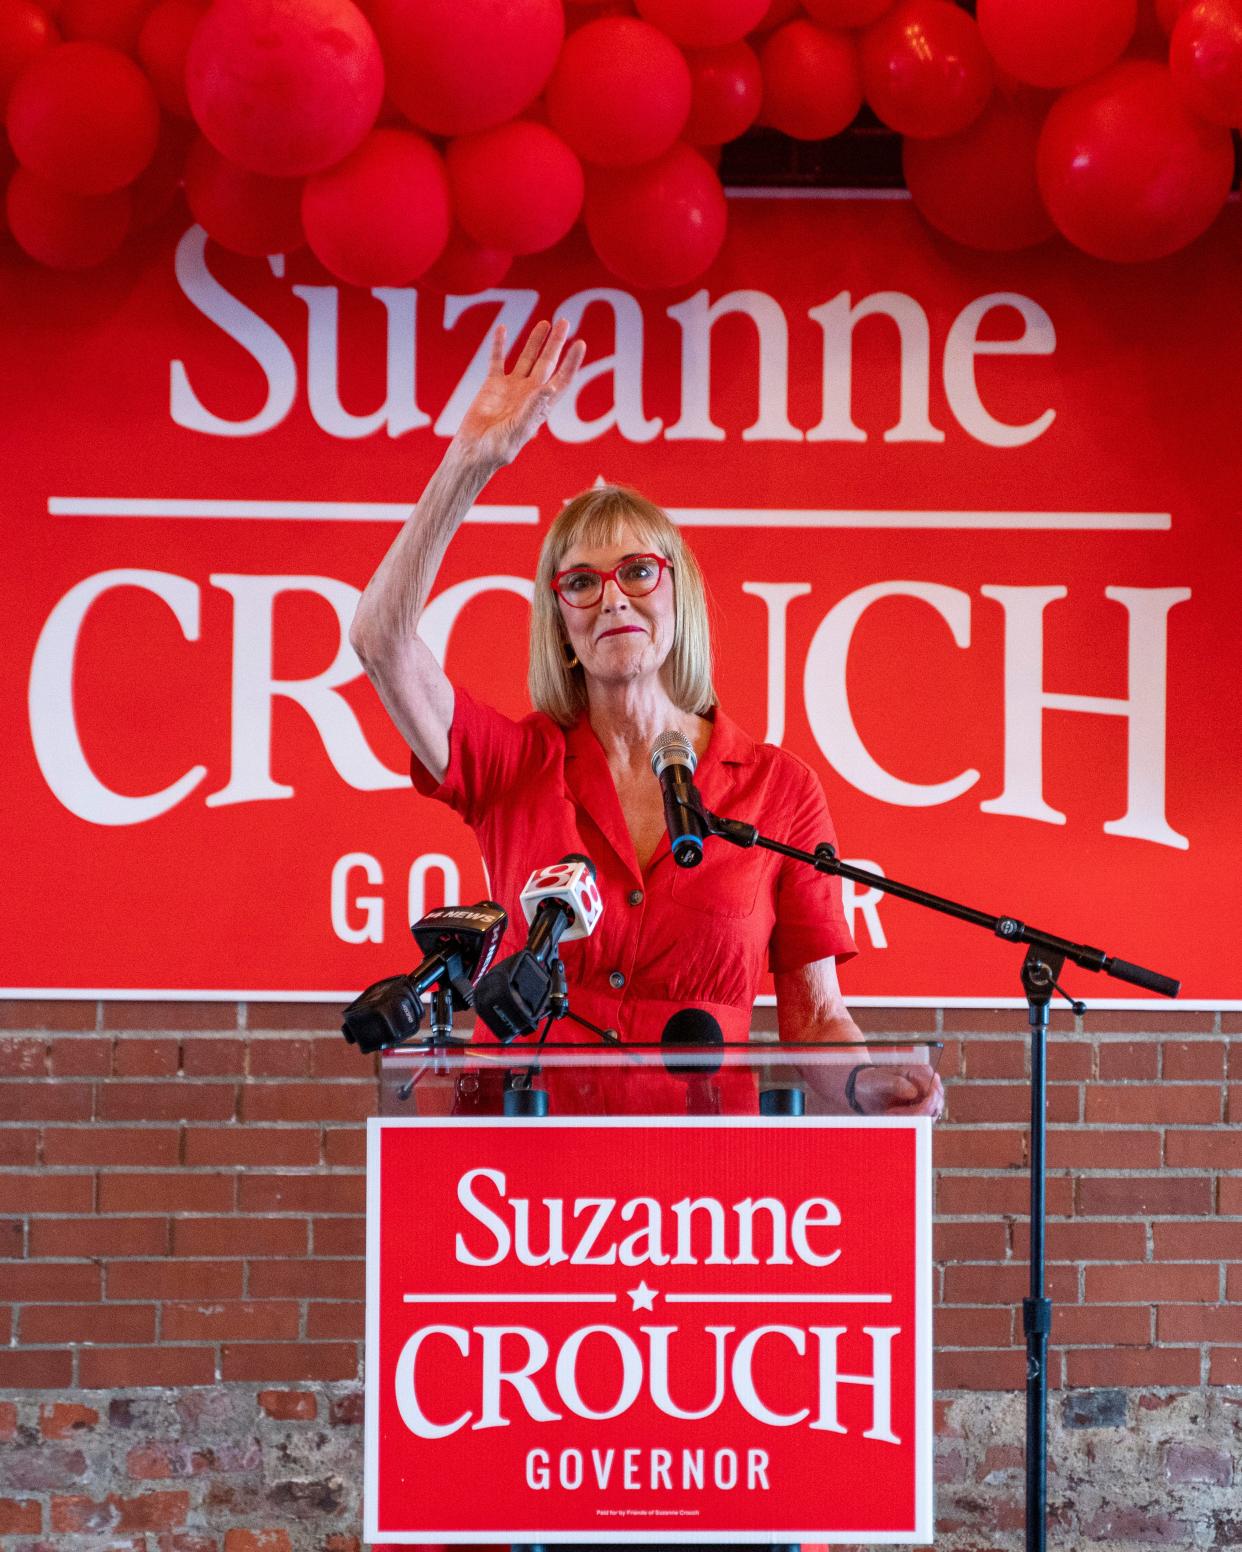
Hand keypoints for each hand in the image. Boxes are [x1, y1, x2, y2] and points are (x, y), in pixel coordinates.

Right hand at [454, 318, 585, 467]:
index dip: (572, 363)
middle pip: (547, 363)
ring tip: (545, 322)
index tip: (580, 344)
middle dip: (556, 343)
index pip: (561, 380)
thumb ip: (532, 408)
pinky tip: (502, 328)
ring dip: (534, 340)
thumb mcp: (518, 430)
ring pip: (526, 358)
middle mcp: (529, 394)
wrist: (474, 451)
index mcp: (541, 407)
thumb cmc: (498, 449)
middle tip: (565, 322)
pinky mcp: (492, 385)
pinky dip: (499, 345)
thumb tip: (549, 386)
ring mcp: (512, 388)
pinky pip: (497, 361)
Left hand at [854, 1063, 943, 1119]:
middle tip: (891, 1113)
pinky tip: (894, 1115)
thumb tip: (914, 1092)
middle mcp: (929, 1083)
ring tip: (890, 1113)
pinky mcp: (924, 1109)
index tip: (897, 1111)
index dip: (921, 1107)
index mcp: (922, 1071)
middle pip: (934, 1107)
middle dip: (913, 1115)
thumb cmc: (873, 1081)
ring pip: (930, 1116)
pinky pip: (924, 1121)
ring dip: (910, 1119)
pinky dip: (909, 1121)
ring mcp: (928, 1097)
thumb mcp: (879, 1080)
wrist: (866, 1091)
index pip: (934, 1092)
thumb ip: (896, 1083)